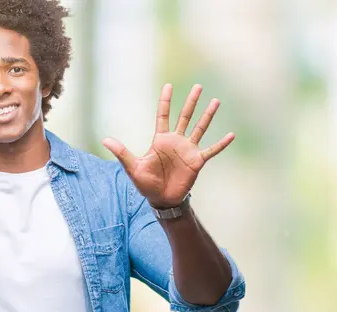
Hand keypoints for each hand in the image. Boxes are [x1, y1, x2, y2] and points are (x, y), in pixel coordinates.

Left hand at [102, 84, 233, 207]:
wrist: (162, 201)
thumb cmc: (146, 185)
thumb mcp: (133, 168)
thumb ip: (122, 152)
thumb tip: (105, 140)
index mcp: (160, 140)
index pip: (163, 115)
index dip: (165, 100)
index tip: (168, 85)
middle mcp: (176, 142)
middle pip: (185, 116)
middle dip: (191, 101)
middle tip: (198, 86)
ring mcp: (188, 150)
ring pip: (200, 128)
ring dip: (208, 115)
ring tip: (216, 101)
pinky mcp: (197, 162)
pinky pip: (212, 150)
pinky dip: (221, 143)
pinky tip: (231, 135)